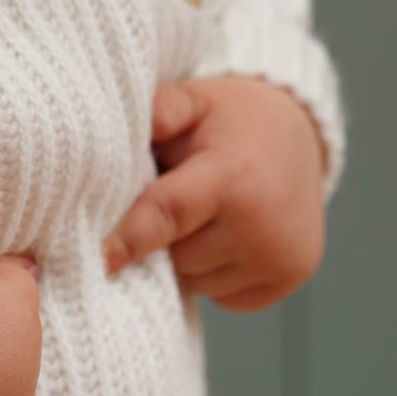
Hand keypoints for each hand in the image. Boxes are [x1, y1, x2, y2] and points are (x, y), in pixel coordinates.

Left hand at [100, 76, 327, 312]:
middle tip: (174, 197)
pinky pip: (223, 295)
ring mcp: (280, 258)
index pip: (166, 217)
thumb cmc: (232, 119)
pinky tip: (227, 236)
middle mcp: (261, 226)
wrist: (301, 134)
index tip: (96, 260)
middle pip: (176, 257)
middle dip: (161, 237)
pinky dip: (214, 273)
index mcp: (232, 178)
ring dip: (186, 258)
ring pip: (196, 281)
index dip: (125, 240)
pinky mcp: (288, 278)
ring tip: (203, 215)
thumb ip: (157, 112)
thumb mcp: (194, 100)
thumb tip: (108, 134)